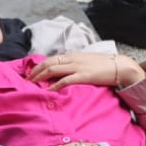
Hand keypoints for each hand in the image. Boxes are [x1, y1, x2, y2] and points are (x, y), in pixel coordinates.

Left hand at [28, 51, 143, 89]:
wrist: (119, 66)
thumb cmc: (104, 65)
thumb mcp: (86, 61)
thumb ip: (75, 64)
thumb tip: (65, 71)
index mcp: (73, 55)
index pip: (51, 59)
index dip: (39, 65)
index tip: (31, 72)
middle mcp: (72, 59)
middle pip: (49, 63)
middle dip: (36, 71)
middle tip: (27, 79)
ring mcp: (77, 67)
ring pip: (53, 69)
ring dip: (40, 76)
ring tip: (32, 84)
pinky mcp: (83, 76)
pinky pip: (65, 80)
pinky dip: (54, 85)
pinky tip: (48, 90)